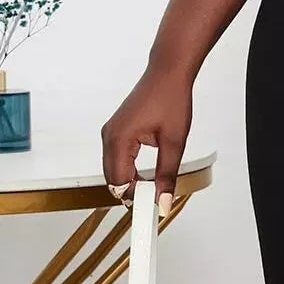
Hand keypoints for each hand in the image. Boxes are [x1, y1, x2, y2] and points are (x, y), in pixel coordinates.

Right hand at [101, 65, 192, 214]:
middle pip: (112, 179)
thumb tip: (162, 201)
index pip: (120, 182)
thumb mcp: (174, 142)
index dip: (136, 199)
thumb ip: (167, 175)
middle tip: (154, 201)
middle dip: (131, 193)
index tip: (151, 210)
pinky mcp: (116, 130)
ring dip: (130, 182)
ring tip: (154, 188)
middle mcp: (109, 136)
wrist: (167, 73)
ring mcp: (110, 133)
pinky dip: (128, 170)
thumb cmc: (170, 99)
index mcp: (119, 140)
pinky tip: (146, 175)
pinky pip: (116, 158)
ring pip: (113, 170)